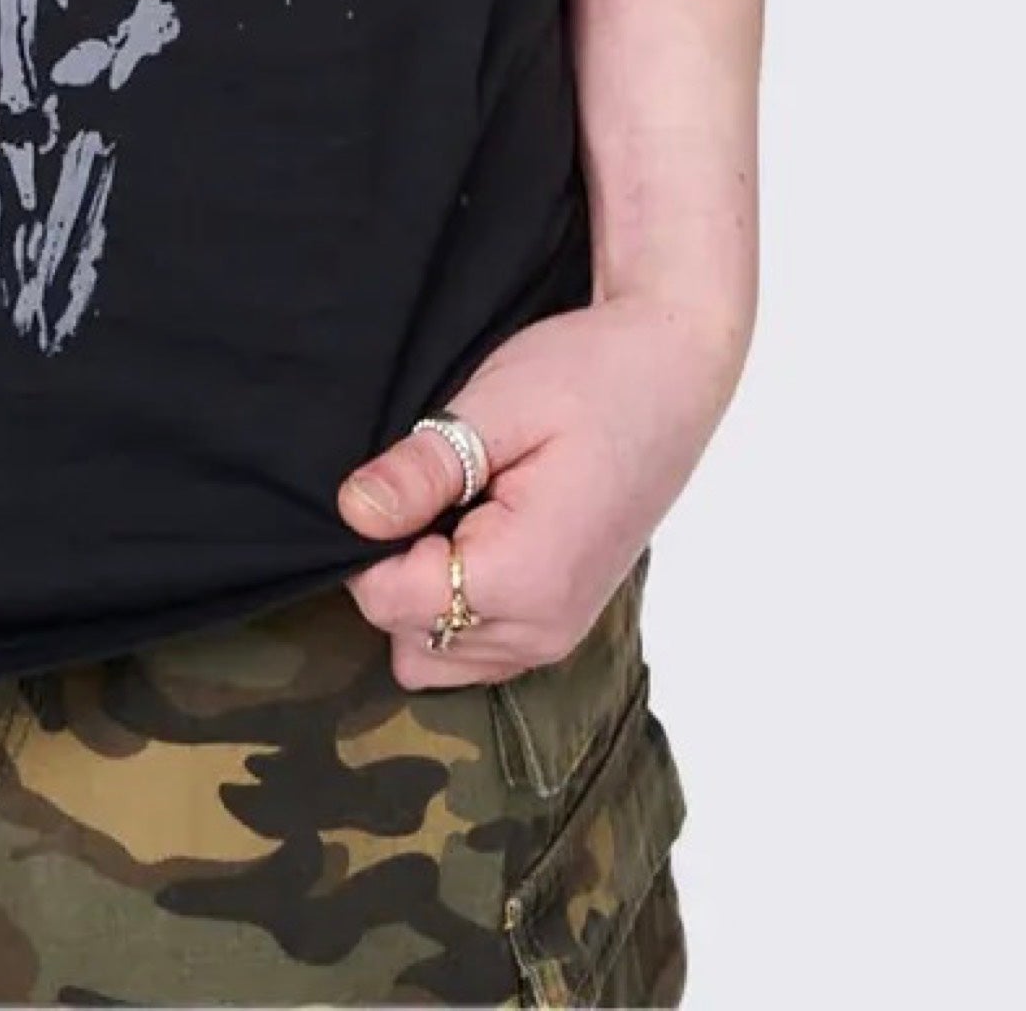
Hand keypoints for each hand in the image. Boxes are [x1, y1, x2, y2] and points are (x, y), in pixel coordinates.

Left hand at [334, 288, 748, 689]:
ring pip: (438, 654)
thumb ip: (424, 468)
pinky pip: (477, 647)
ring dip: (423, 592)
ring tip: (454, 506)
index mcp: (526, 580)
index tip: (398, 482)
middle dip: (393, 569)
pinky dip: (456, 604)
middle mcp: (544, 629)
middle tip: (426, 488)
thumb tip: (353, 513)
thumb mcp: (498, 403)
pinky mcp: (562, 620)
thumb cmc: (590, 376)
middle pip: (409, 636)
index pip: (391, 604)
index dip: (369, 543)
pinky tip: (474, 530)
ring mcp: (559, 634)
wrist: (672, 372)